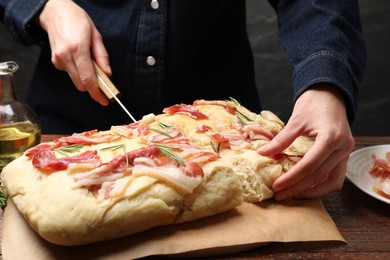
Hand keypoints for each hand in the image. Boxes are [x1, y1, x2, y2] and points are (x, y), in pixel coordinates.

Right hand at [38, 0, 110, 104]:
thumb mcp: (95, 34)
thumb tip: (108, 73)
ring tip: (91, 65)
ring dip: (86, 79)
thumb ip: (102, 55)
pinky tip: (79, 59)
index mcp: (77, 49)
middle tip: (104, 83)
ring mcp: (58, 60)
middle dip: (94, 87)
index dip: (97, 93)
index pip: (88, 78)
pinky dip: (78, 72)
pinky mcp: (55, 62)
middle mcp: (66, 56)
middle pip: (81, 84)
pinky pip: (70, 73)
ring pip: (76, 80)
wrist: (54, 12)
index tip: (104, 101)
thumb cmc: (76, 20)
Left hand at [258, 84, 354, 199]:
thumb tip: (263, 153)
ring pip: (332, 182)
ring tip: (292, 194)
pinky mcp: (344, 155)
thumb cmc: (314, 102)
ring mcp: (346, 152)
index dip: (292, 178)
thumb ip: (282, 139)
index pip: (310, 165)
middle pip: (319, 176)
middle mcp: (343, 147)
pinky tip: (305, 188)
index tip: (276, 186)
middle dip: (298, 188)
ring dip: (312, 191)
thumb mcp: (296, 119)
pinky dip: (321, 185)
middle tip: (280, 194)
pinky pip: (336, 177)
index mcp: (331, 137)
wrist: (330, 93)